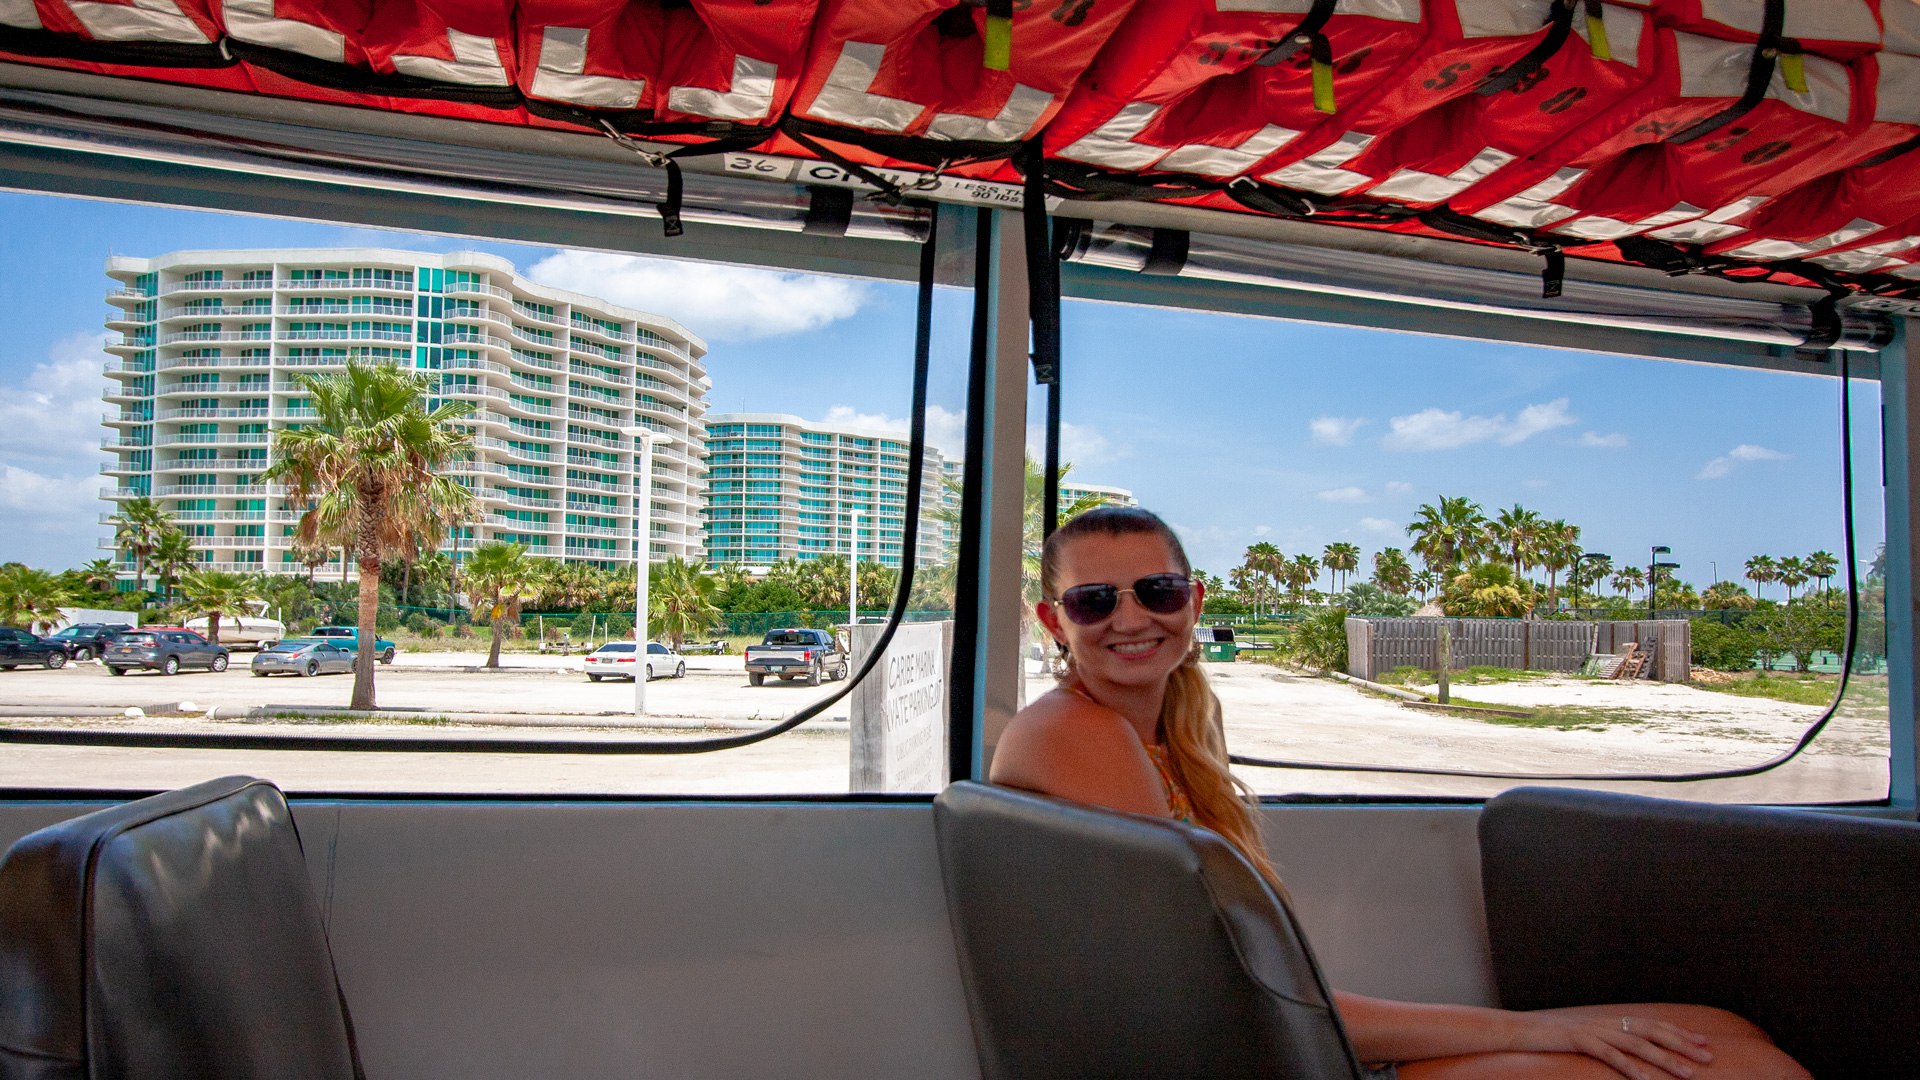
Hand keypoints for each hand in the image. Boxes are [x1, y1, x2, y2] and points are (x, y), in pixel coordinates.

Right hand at [1513, 1010, 1714, 1079]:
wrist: (1518, 1030)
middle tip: (1708, 1057)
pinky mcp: (1578, 1040)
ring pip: (1636, 1044)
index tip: (1703, 1043)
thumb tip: (1630, 1053)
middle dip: (1682, 1045)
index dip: (1679, 1033)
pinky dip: (1629, 1067)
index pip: (1652, 1024)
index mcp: (1610, 1021)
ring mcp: (1593, 1030)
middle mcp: (1606, 1022)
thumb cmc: (1552, 1038)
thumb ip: (1608, 1041)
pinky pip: (1608, 1055)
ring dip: (1664, 1060)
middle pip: (1652, 1031)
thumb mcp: (1586, 1038)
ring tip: (1687, 1074)